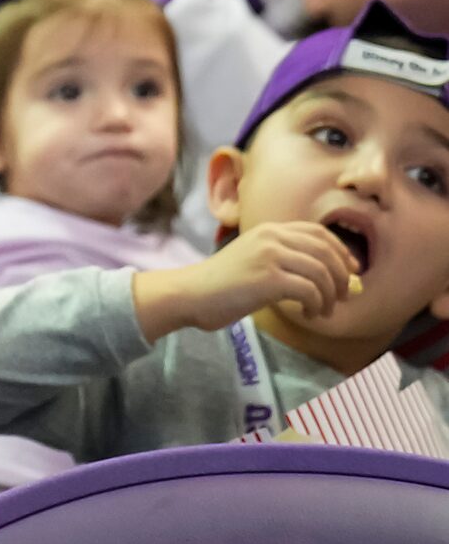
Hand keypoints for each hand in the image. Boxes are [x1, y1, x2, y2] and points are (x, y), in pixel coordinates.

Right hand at [134, 222, 359, 339]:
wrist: (191, 293)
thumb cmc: (222, 283)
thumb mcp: (254, 259)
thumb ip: (286, 260)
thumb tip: (333, 277)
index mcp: (269, 229)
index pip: (319, 233)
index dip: (342, 251)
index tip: (352, 271)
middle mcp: (271, 237)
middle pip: (326, 252)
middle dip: (343, 277)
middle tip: (343, 297)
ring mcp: (269, 256)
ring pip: (322, 272)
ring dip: (330, 295)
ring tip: (323, 310)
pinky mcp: (268, 278)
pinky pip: (310, 290)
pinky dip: (317, 305)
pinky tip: (309, 314)